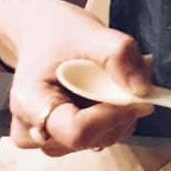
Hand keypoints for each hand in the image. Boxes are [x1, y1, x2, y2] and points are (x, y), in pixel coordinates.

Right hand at [0, 0, 154, 157]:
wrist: (40, 35)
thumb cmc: (56, 33)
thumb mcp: (86, 31)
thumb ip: (116, 54)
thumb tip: (142, 89)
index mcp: (29, 103)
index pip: (76, 131)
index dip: (112, 117)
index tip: (138, 96)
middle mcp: (33, 129)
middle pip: (92, 139)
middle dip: (122, 110)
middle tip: (137, 70)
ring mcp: (48, 139)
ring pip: (101, 140)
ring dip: (123, 112)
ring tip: (122, 76)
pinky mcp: (65, 139)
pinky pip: (102, 136)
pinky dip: (118, 116)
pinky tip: (113, 91)